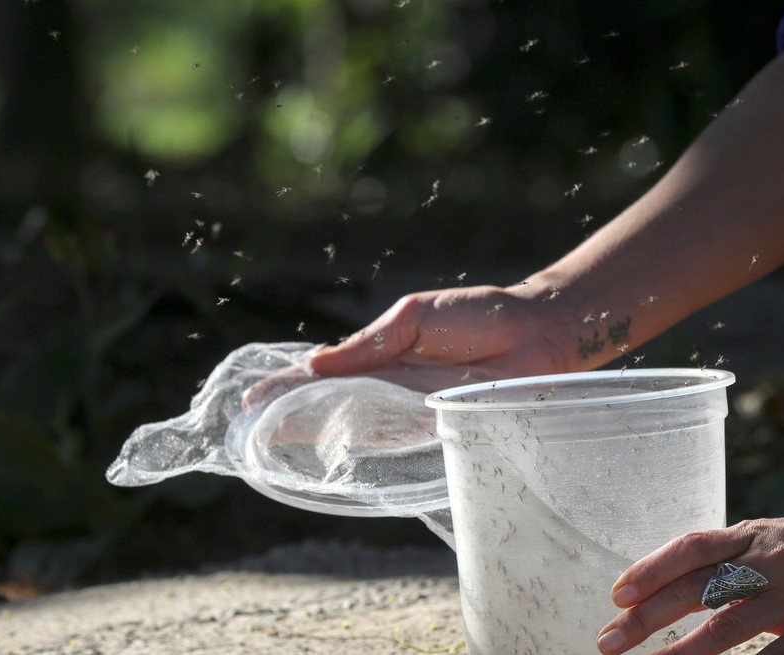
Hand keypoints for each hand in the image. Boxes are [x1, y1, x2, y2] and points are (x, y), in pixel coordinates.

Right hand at [242, 283, 575, 408]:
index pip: (323, 373)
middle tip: (248, 425)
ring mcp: (406, 411)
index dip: (287, 385)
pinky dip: (354, 439)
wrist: (534, 333)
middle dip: (287, 414)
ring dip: (309, 431)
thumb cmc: (479, 315)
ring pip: (348, 426)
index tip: (250, 396)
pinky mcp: (431, 427)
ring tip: (269, 434)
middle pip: (327, 405)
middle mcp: (387, 388)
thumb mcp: (413, 317)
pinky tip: (322, 442)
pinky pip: (385, 437)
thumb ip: (369, 343)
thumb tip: (316, 364)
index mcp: (380, 356)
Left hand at [597, 505, 783, 654]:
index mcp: (754, 536)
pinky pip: (779, 654)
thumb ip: (740, 557)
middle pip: (694, 588)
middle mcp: (767, 560)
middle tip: (608, 641)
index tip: (616, 596)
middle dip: (645, 618)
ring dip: (680, 651)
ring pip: (726, 625)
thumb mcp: (781, 537)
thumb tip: (691, 580)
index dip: (649, 570)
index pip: (689, 549)